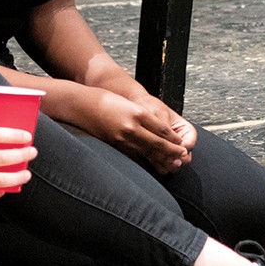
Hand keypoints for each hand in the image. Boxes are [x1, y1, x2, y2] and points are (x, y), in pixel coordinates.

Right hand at [76, 87, 191, 173]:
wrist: (81, 106)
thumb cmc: (105, 102)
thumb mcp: (129, 105)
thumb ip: (144, 117)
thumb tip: (161, 132)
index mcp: (137, 113)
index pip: (161, 129)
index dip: (173, 139)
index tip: (182, 144)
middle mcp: (131, 126)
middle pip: (157, 143)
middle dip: (171, 152)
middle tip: (183, 158)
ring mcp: (122, 138)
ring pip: (146, 151)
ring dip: (161, 159)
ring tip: (172, 164)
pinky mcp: (115, 145)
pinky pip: (134, 155)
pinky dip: (145, 160)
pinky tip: (151, 164)